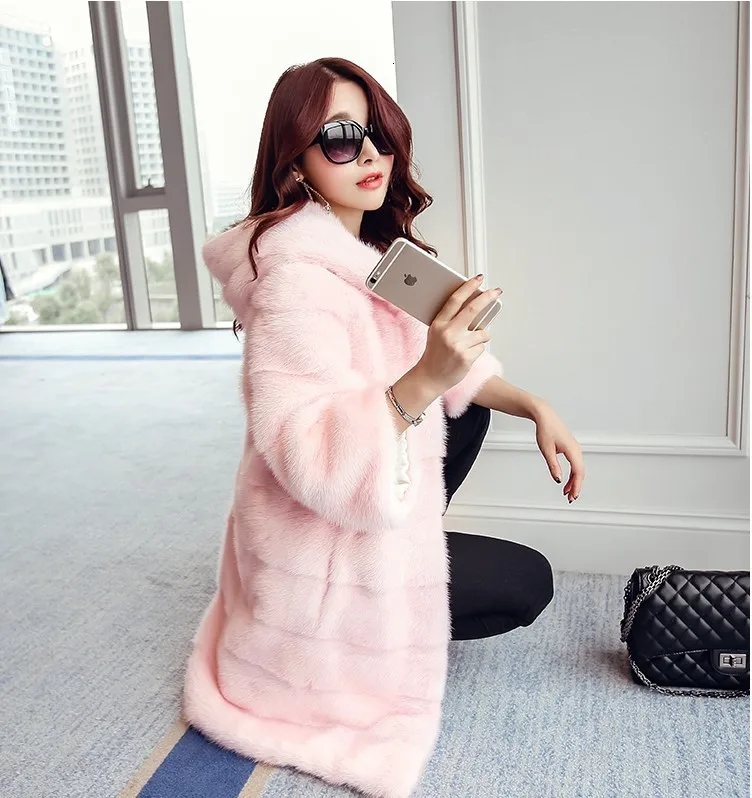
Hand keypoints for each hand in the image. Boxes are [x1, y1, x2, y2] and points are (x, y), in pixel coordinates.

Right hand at [417, 275, 501, 393]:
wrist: (429, 377)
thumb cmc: (435, 353)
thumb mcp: (437, 332)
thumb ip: (450, 320)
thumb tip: (474, 305)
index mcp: (439, 324)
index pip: (455, 300)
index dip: (468, 287)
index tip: (478, 279)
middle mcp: (448, 333)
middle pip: (473, 309)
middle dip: (487, 298)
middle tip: (497, 291)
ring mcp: (458, 345)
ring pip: (483, 333)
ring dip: (481, 336)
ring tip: (469, 344)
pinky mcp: (466, 357)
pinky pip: (482, 348)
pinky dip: (477, 350)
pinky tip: (466, 355)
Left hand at [533, 402, 584, 502]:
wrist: (545, 416)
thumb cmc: (545, 430)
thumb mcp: (547, 450)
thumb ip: (553, 466)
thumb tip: (559, 480)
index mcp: (573, 450)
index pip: (578, 472)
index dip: (576, 486)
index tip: (573, 497)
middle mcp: (576, 450)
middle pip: (580, 472)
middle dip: (576, 487)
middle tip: (570, 499)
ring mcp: (575, 449)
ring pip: (578, 469)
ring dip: (573, 482)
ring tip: (567, 493)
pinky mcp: (570, 449)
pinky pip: (574, 464)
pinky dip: (571, 474)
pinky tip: (565, 481)